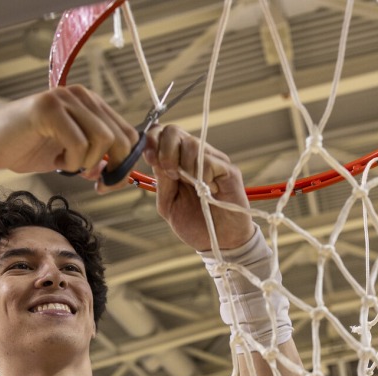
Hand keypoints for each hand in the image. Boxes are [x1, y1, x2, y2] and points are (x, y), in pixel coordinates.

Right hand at [0, 85, 137, 188]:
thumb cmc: (27, 150)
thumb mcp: (71, 157)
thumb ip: (97, 161)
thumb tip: (123, 175)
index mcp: (91, 104)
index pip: (128, 134)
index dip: (125, 164)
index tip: (107, 182)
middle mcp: (81, 96)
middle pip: (121, 137)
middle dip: (113, 168)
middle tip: (95, 184)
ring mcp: (64, 99)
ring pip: (103, 139)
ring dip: (88, 163)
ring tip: (67, 165)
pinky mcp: (48, 109)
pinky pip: (78, 143)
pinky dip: (72, 162)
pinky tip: (56, 161)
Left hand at [143, 124, 253, 250]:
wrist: (218, 242)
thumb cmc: (194, 223)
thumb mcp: (168, 204)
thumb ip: (161, 181)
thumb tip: (154, 156)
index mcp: (176, 161)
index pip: (160, 134)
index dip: (152, 140)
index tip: (150, 158)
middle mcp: (193, 156)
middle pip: (173, 131)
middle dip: (166, 151)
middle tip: (171, 174)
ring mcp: (212, 160)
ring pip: (191, 144)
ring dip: (185, 166)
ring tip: (193, 187)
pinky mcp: (228, 169)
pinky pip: (209, 160)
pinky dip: (202, 175)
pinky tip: (207, 191)